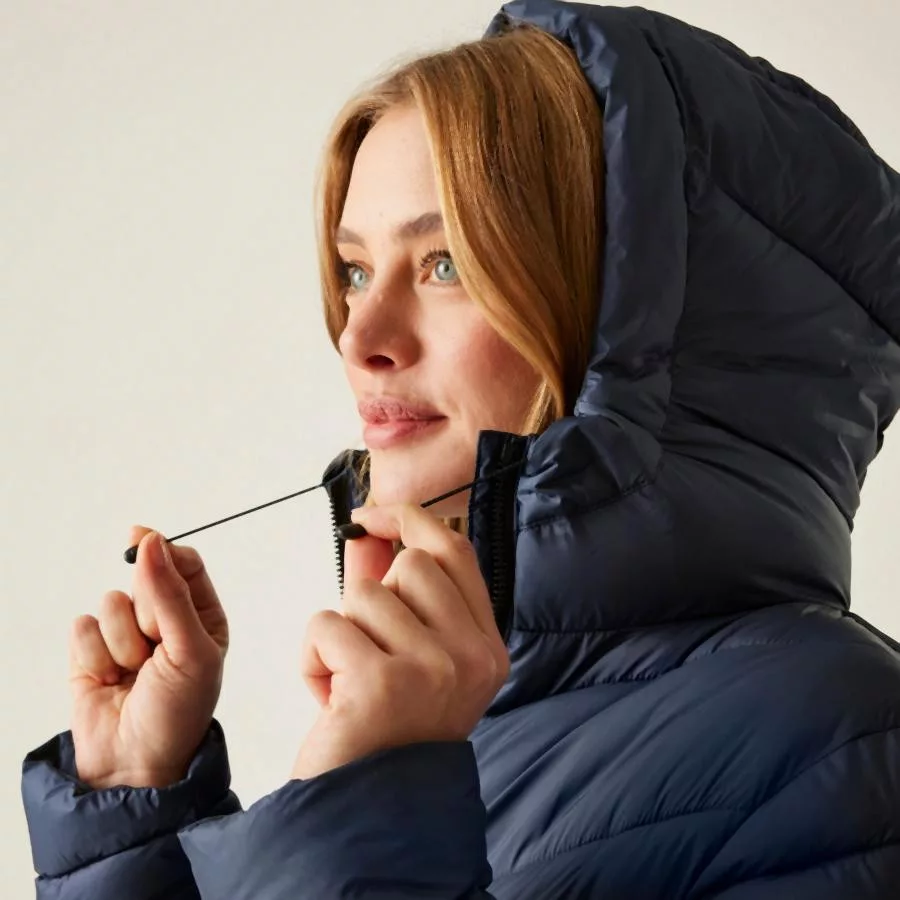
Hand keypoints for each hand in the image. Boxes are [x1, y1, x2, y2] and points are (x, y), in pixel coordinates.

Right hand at [69, 526, 228, 789]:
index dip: (164, 551)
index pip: (184, 563)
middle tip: (155, 647)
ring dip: (121, 641)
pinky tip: (109, 680)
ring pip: (111, 602)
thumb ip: (171, 595)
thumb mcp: (190, 651)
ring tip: (134, 673)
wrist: (133, 764)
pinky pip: (83, 626)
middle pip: (144, 577)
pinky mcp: (91, 650)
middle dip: (146, 611)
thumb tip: (151, 542)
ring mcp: (126, 633)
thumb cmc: (177, 712)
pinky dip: (94, 654)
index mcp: (201, 615)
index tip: (144, 540)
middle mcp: (165, 619)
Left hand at [291, 505, 508, 779]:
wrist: (369, 813)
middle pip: (408, 565)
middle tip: (369, 655)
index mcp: (486, 647)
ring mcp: (433, 668)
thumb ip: (392, 592)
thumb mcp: (407, 659)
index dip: (411, 521)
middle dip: (370, 601)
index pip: (456, 552)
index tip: (372, 516)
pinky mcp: (384, 683)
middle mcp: (471, 655)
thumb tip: (367, 533)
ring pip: (361, 594)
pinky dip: (312, 659)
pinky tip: (330, 700)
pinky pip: (326, 625)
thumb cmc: (385, 732)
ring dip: (340, 635)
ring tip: (349, 684)